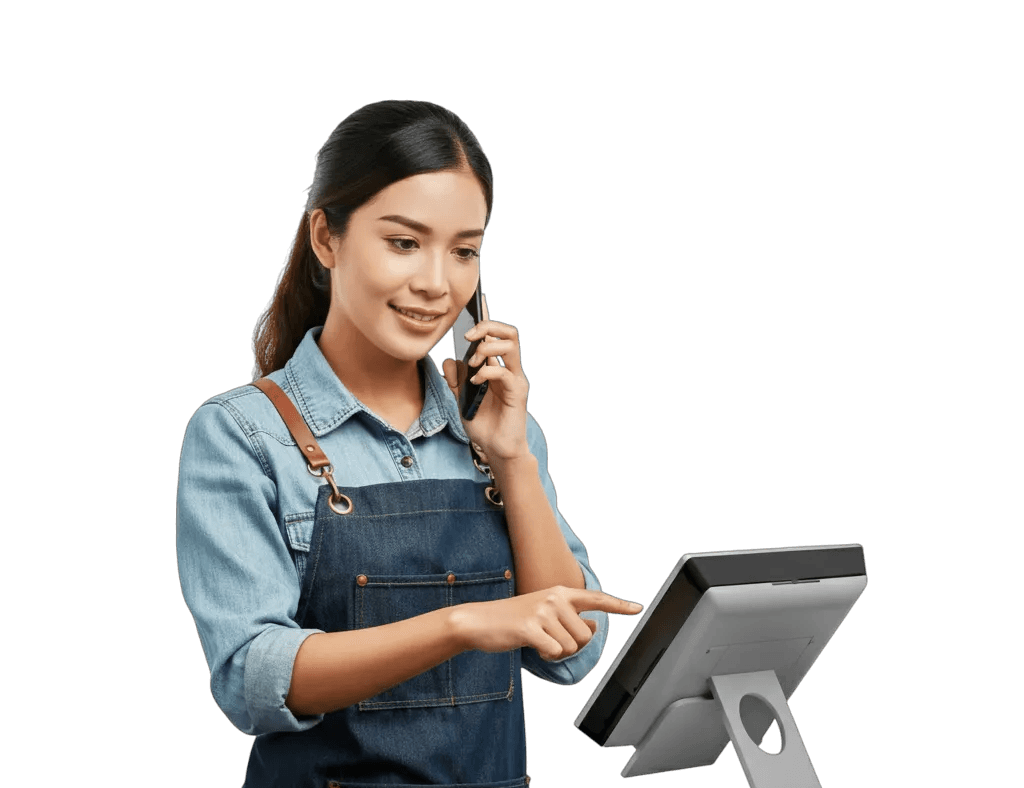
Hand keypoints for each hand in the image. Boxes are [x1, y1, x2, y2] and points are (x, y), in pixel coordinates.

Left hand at [441, 296, 530, 462]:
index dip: (486, 319)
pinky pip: (504, 372)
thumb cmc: (483, 425)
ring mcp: (515, 379)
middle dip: (487, 326)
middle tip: (468, 336)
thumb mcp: (461, 399)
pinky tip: (475, 381)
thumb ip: (456, 380)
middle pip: (508, 332)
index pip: (495, 336)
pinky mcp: (518, 393)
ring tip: (472, 362)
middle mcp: (508, 369)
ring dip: (487, 348)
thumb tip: (449, 360)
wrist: (495, 450)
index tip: (476, 304)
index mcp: (496, 367)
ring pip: (510, 345)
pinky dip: (486, 372)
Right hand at [449, 586, 643, 661]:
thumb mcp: (545, 613)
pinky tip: (534, 648)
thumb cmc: (514, 619)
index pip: (596, 598)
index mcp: (561, 593)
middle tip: (551, 641)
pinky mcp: (530, 627)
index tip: (637, 608)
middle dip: (572, 646)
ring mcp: (543, 611)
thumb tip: (594, 626)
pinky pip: (555, 652)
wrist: (480, 621)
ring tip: (540, 642)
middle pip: (586, 636)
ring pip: (571, 646)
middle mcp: (555, 598)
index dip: (619, 604)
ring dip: (558, 652)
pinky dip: (547, 657)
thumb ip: (571, 618)